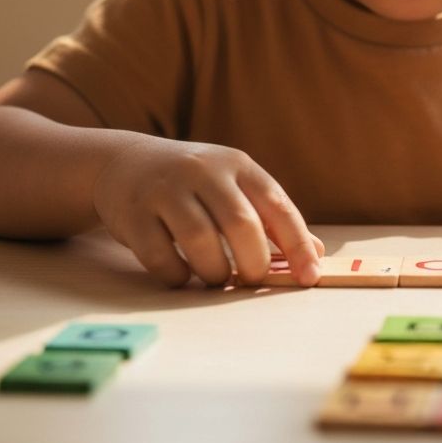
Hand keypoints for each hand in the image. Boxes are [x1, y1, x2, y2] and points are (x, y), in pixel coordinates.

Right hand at [92, 136, 323, 288]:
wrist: (124, 163)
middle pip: (240, 223)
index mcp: (238, 166)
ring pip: (200, 239)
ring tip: (218, 278)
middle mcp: (204, 171)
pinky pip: (160, 256)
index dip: (298, 243)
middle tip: (253, 279)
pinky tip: (183, 275)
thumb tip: (317, 254)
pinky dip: (178, 275)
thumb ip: (272, 217)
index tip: (312, 276)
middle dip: (254, 262)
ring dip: (216, 272)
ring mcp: (166, 189)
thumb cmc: (193, 183)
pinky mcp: (133, 212)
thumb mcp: (234, 186)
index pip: (277, 205)